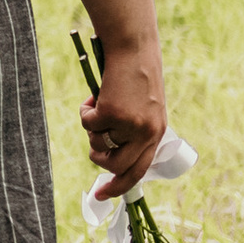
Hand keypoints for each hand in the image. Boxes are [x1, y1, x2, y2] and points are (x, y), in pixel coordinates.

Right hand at [80, 40, 165, 200]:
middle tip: (93, 143)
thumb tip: (108, 154)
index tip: (102, 194)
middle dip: (98, 158)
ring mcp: (129, 124)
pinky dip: (85, 111)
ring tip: (98, 107)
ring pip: (98, 145)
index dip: (119, 187)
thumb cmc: (136, 75)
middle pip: (115, 166)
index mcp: (157, 133)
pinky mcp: (111, 113)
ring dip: (92, 130)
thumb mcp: (144, 108)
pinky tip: (95, 96)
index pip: (139, 171)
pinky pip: (87, 124)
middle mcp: (146, 133)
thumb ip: (134, 132)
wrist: (133, 48)